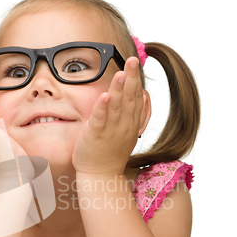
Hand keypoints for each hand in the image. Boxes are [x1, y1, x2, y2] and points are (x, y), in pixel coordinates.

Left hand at [71, 57, 145, 175]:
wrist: (101, 176)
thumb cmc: (111, 153)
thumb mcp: (127, 132)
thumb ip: (133, 114)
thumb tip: (141, 95)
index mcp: (131, 123)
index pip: (136, 98)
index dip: (135, 80)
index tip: (135, 63)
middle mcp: (124, 125)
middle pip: (129, 98)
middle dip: (131, 78)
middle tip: (132, 60)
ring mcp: (110, 131)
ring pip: (116, 107)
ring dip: (118, 89)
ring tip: (121, 73)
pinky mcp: (95, 135)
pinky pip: (99, 119)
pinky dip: (101, 107)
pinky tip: (103, 95)